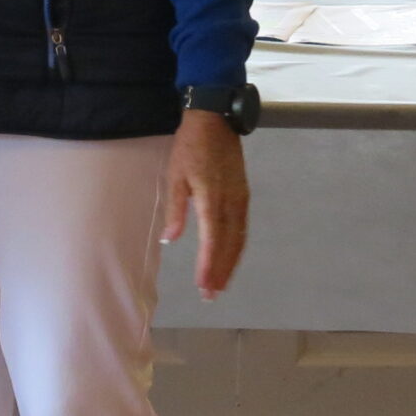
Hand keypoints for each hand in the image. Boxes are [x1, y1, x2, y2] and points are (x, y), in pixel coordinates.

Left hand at [159, 109, 248, 299]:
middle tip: (211, 294)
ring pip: (239, 239)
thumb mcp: (175, 175)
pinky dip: (238, 248)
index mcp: (211, 198)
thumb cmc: (190, 146)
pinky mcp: (244, 195)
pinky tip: (231, 258)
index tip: (203, 285)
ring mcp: (241, 199)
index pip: (211, 240)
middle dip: (220, 271)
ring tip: (221, 284)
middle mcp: (231, 203)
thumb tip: (170, 239)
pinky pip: (243, 228)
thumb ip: (176, 209)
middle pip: (229, 245)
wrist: (215, 121)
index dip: (208, 264)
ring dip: (231, 263)